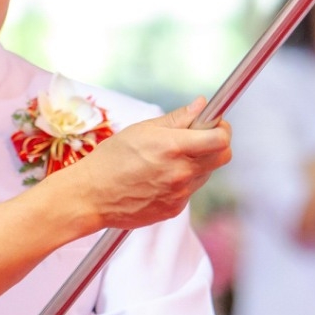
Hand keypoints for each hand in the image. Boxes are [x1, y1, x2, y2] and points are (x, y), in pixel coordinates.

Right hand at [52, 99, 230, 233]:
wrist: (91, 196)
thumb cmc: (110, 159)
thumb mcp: (142, 130)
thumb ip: (177, 119)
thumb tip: (201, 106)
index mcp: (174, 147)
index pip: (221, 139)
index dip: (222, 129)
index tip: (214, 124)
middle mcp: (181, 172)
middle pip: (222, 157)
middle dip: (216, 144)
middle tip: (199, 138)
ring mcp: (179, 194)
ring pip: (205, 174)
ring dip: (196, 163)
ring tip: (166, 160)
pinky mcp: (174, 209)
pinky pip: (189, 191)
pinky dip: (181, 181)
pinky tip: (157, 178)